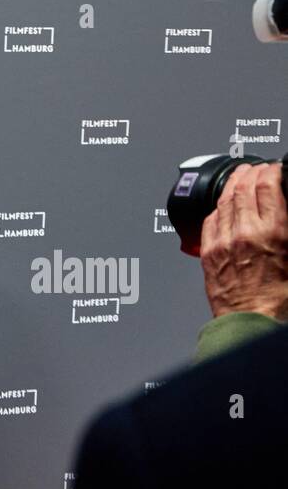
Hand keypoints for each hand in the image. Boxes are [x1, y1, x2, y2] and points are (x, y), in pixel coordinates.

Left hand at [200, 162, 287, 319]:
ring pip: (223, 201)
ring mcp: (223, 242)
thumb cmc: (277, 296)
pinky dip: (218, 207)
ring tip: (239, 177)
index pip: (267, 186)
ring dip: (232, 185)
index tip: (273, 168)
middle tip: (255, 168)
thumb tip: (282, 211)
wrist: (250, 320)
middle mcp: (244, 233)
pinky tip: (223, 204)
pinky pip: (210, 221)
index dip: (269, 171)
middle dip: (250, 173)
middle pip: (243, 189)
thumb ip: (286, 227)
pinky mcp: (208, 253)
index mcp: (272, 232)